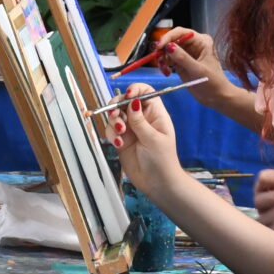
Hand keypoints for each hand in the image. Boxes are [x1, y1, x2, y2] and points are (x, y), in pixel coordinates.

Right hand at [112, 83, 183, 199]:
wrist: (157, 183)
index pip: (145, 92)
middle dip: (117, 106)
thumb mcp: (153, 139)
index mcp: (155, 114)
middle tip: (116, 116)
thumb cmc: (163, 161)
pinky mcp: (121, 139)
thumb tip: (132, 102)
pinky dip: (111, 134)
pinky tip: (118, 143)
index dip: (135, 90)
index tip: (127, 95)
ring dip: (113, 121)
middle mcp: (142, 118)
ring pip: (115, 115)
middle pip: (125, 101)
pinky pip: (111, 130)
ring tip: (120, 133)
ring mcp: (130, 129)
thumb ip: (140, 121)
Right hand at [156, 27, 230, 109]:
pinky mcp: (181, 63)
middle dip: (163, 49)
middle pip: (172, 40)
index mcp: (201, 41)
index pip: (181, 32)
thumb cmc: (213, 82)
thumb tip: (169, 47)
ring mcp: (187, 54)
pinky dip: (164, 64)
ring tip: (163, 69)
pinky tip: (166, 72)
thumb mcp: (198, 70)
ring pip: (168, 50)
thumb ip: (183, 58)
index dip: (168, 37)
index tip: (159, 47)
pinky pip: (168, 59)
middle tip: (158, 59)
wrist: (217, 97)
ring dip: (163, 58)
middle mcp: (193, 44)